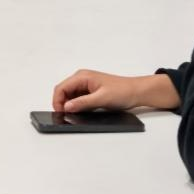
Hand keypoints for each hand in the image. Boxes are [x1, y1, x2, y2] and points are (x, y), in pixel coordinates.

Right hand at [51, 70, 178, 112]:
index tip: (60, 113)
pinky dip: (76, 105)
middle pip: (63, 91)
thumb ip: (82, 102)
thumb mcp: (101, 99)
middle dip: (62, 103)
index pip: (61, 88)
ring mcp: (85, 85)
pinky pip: (77, 98)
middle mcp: (81, 79)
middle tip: (65, 116)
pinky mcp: (90, 91)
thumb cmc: (122, 91)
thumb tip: (67, 106)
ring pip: (69, 95)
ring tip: (75, 114)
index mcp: (82, 76)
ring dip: (69, 105)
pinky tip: (81, 112)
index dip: (57, 101)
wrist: (136, 92)